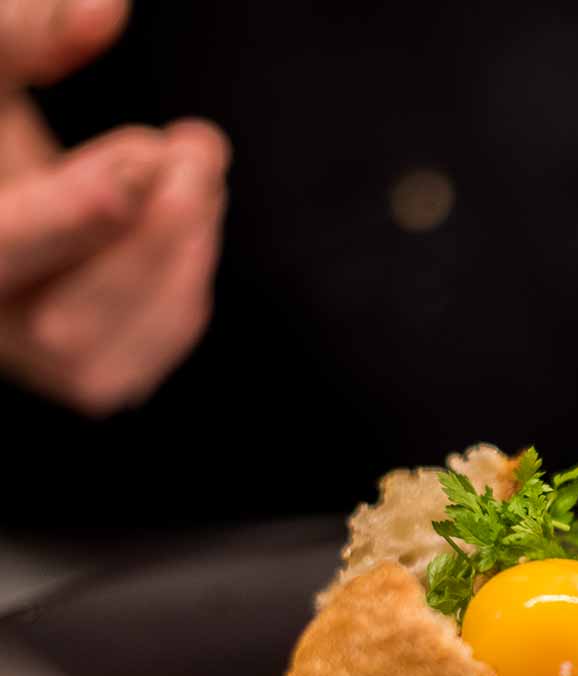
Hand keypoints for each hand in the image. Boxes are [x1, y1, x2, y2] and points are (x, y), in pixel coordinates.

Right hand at [0, 0, 228, 414]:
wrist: (6, 201)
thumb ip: (24, 36)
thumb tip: (108, 10)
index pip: (2, 248)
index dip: (72, 218)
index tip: (144, 164)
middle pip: (63, 324)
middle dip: (150, 231)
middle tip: (198, 146)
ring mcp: (32, 365)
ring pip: (111, 351)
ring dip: (183, 254)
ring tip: (198, 170)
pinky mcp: (89, 379)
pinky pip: (149, 355)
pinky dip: (186, 286)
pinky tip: (190, 224)